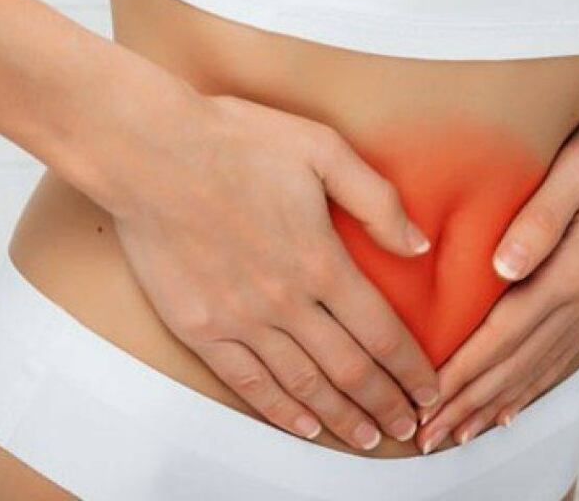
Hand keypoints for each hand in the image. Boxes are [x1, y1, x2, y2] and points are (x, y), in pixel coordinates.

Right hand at [109, 92, 439, 449]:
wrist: (148, 152)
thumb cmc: (233, 141)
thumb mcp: (322, 148)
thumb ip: (376, 199)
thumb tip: (418, 245)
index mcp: (321, 260)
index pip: (382, 332)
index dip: (411, 369)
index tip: (430, 389)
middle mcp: (286, 301)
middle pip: (350, 369)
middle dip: (386, 404)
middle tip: (408, 427)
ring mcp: (240, 319)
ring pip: (303, 385)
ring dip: (341, 416)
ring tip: (366, 437)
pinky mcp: (199, 327)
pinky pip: (247, 383)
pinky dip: (280, 411)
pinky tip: (303, 426)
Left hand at [415, 90, 578, 452]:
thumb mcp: (578, 167)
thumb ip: (539, 219)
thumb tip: (503, 267)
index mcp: (575, 269)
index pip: (506, 333)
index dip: (466, 371)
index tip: (429, 399)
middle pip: (517, 363)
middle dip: (470, 402)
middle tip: (427, 436)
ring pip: (537, 366)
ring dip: (495, 403)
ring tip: (459, 433)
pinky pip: (559, 353)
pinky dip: (531, 385)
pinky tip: (511, 407)